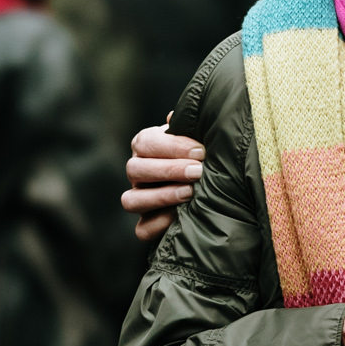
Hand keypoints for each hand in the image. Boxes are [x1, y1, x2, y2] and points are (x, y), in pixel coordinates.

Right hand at [122, 123, 204, 243]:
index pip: (145, 143)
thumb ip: (191, 125)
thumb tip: (175, 115)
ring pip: (131, 201)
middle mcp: (137, 172)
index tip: (200, 151)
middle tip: (197, 171)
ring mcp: (140, 200)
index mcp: (145, 147)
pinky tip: (180, 216)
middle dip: (168, 169)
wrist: (213, 185)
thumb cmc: (203, 153)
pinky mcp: (146, 226)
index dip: (172, 146)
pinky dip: (158, 225)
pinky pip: (142, 230)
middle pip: (135, 169)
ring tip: (190, 193)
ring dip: (160, 196)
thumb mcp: (198, 136)